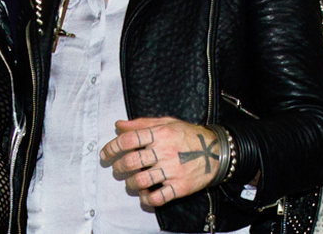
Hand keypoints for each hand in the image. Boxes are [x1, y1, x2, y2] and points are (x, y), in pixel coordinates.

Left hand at [99, 117, 222, 206]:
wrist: (217, 152)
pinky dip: (146, 199)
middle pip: (131, 161)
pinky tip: (145, 194)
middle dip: (119, 167)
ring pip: (141, 180)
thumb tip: (118, 125)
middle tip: (117, 169)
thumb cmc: (188, 135)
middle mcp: (165, 151)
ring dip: (131, 183)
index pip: (128, 140)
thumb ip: (141, 124)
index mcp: (160, 133)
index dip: (112, 147)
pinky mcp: (180, 187)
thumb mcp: (167, 123)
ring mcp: (173, 170)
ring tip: (131, 182)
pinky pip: (157, 198)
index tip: (105, 154)